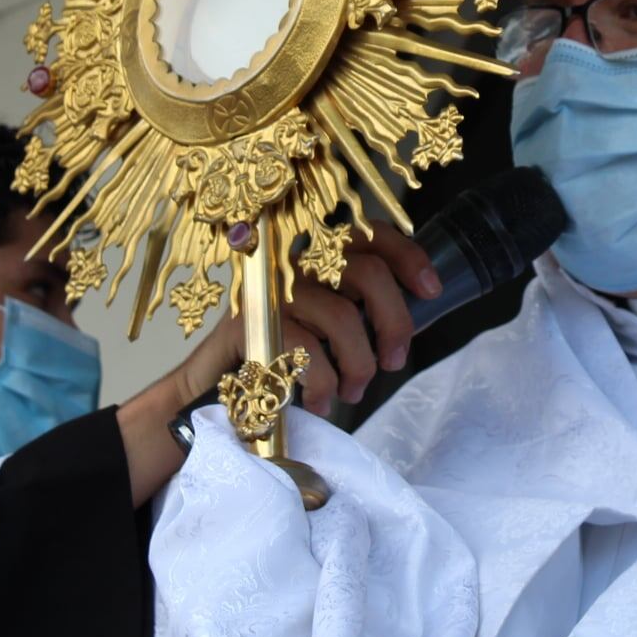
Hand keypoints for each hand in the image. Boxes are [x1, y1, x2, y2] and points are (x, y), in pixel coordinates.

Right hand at [166, 222, 439, 413]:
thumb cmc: (273, 361)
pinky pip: (306, 349)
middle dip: (394, 321)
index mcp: (317, 259)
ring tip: (352, 392)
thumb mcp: (321, 331)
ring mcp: (272, 289)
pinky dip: (324, 382)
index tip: (430, 291)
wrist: (206, 392)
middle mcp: (295, 264)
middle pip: (367, 271)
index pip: (369, 235)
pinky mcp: (251, 322)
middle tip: (393, 362)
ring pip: (342, 317)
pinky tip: (322, 401)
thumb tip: (401, 329)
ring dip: (359, 364)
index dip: (407, 256)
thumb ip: (355, 316)